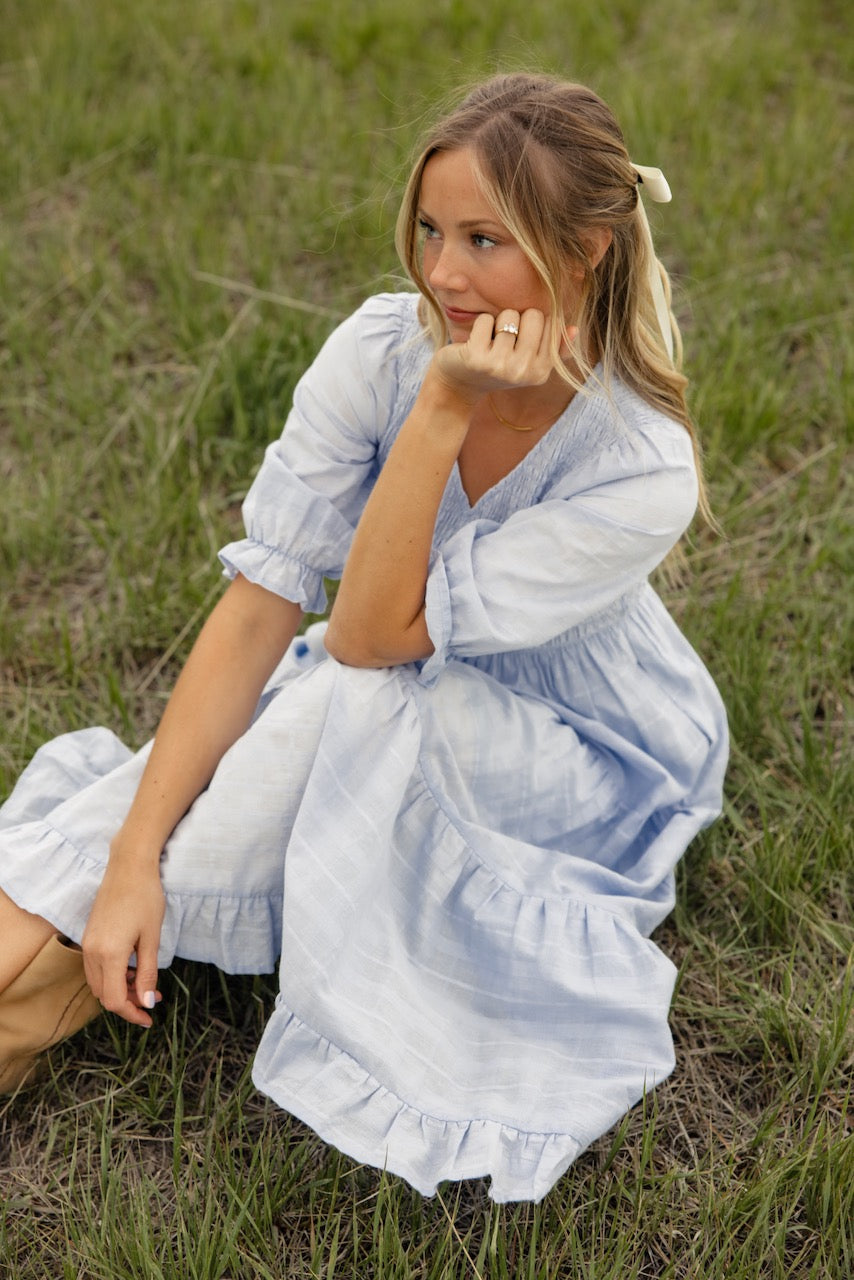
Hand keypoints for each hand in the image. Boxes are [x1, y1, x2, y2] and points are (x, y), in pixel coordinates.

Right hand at [82, 854, 165, 1027]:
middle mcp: (92, 952)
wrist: (129, 866)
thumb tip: (147, 1003)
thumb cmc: (146, 898)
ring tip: (146, 984)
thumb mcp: (152, 938)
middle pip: (104, 995)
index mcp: (109, 954)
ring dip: (120, 990)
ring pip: (98, 983)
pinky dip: (112, 976)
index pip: (114, 1000)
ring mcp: (87, 944)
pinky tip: (132, 968)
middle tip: (153, 998)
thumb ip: (148, 973)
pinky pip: (96, 968)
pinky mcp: (88, 937)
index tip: (149, 1018)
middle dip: (128, 1002)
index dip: (131, 1013)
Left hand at [432, 308, 570, 404]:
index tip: (519, 344)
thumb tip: (574, 328)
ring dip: (497, 323)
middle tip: (503, 341)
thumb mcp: (528, 360)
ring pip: (509, 315)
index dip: (532, 325)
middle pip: (534, 315)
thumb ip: (554, 347)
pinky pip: (486, 319)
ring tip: (489, 344)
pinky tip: (475, 344)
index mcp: (542, 372)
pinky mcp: (477, 358)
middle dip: (517, 320)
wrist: (458, 385)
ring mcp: (501, 366)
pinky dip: (479, 325)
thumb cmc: (496, 366)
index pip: (551, 322)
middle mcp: (524, 371)